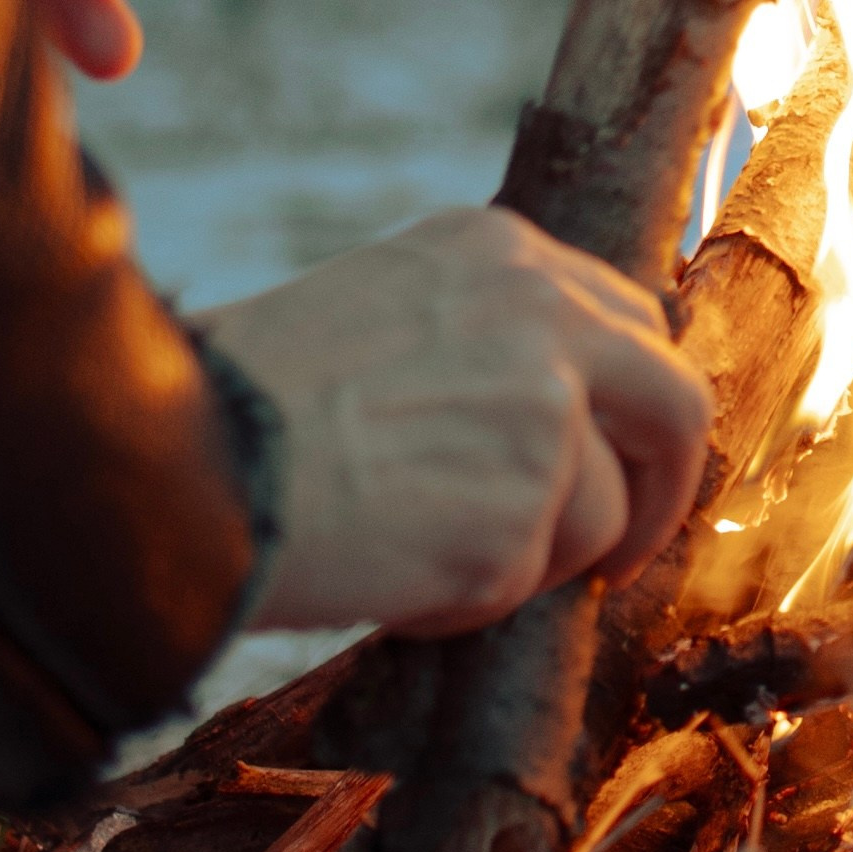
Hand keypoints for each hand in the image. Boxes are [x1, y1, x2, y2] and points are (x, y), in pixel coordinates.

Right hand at [203, 208, 713, 638]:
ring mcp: (543, 406)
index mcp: (500, 250)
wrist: (177, 461)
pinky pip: (531, 585)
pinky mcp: (525, 507)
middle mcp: (539, 309)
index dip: (634, 408)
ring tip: (413, 550)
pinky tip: (387, 570)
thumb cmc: (251, 401)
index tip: (619, 466)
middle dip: (660, 490)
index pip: (630, 321)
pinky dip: (469, 601)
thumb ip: (486, 340)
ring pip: (604, 515)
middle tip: (618, 555)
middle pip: (675, 403)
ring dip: (528, 559)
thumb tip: (567, 422)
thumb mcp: (384, 312)